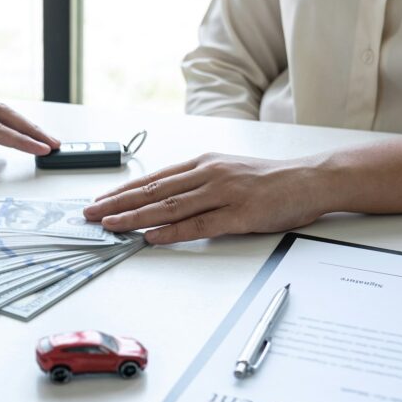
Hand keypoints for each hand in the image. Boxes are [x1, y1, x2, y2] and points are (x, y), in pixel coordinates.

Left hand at [83, 153, 328, 244]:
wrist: (312, 180)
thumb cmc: (271, 180)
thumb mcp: (228, 172)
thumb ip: (199, 184)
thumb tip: (166, 202)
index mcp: (204, 164)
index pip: (153, 179)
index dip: (123, 191)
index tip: (99, 200)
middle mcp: (209, 174)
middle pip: (153, 191)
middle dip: (117, 203)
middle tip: (90, 213)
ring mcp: (223, 193)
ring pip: (169, 207)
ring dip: (135, 217)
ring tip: (110, 226)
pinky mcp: (239, 214)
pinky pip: (198, 225)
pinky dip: (171, 232)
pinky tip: (150, 237)